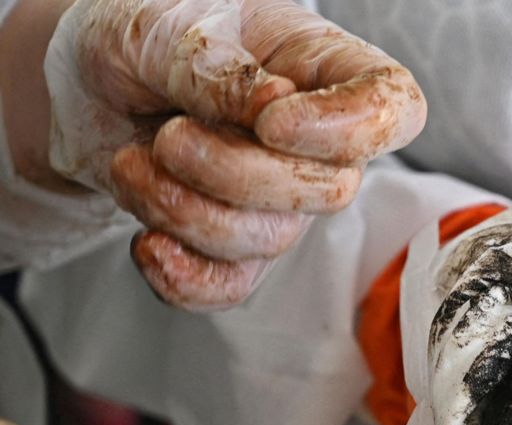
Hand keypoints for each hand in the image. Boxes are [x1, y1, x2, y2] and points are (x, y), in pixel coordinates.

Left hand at [45, 0, 426, 309]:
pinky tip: (147, 242)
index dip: (353, 128)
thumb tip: (273, 103)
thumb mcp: (168, 25)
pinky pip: (230, 285)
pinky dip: (184, 276)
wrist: (90, 81)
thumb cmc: (147, 37)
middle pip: (329, 190)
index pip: (395, 109)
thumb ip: (218, 66)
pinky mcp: (233, 244)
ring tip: (133, 161)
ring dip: (187, 211)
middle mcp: (317, 142)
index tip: (274, 123)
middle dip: (237, 175)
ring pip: (271, 239)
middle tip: (171, 136)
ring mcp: (281, 200)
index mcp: (323, 68)